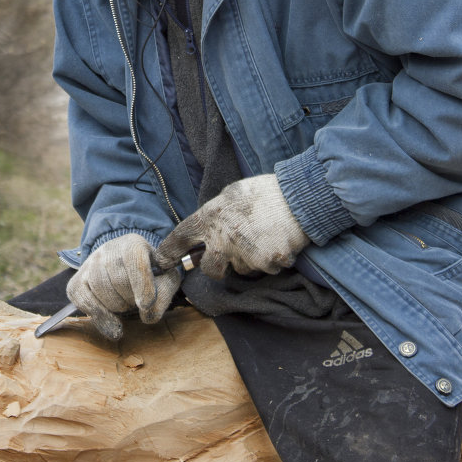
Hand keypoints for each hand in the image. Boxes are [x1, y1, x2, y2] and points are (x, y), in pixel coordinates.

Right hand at [66, 233, 180, 339]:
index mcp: (133, 243)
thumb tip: (148, 312)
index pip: (135, 259)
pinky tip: (113, 326)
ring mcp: (90, 264)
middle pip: (119, 281)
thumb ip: (164, 291)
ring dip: (118, 307)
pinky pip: (84, 302)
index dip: (141, 284)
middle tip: (138, 300)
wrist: (125, 269)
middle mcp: (108, 248)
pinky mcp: (76, 281)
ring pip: (102, 292)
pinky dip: (100, 317)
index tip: (146, 305)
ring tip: (126, 302)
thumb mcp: (165, 277)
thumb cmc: (149, 274)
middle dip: (132, 299)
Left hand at [155, 175, 308, 279]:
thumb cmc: (264, 192)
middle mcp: (224, 238)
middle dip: (217, 267)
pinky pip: (264, 269)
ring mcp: (245, 253)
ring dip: (248, 260)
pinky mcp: (266, 263)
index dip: (168, 252)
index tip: (162, 261)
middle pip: (210, 269)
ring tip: (263, 236)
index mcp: (211, 216)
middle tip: (230, 255)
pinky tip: (277, 241)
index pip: (180, 237)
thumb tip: (205, 230)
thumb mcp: (231, 194)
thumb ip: (215, 213)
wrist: (299, 196)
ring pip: (240, 269)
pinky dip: (270, 260)